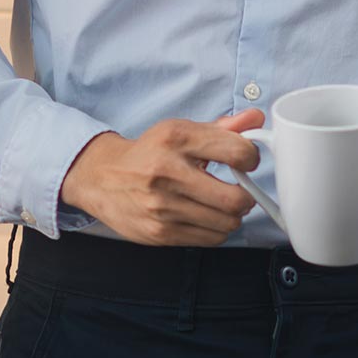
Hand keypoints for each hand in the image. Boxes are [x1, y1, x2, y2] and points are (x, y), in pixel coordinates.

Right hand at [60, 108, 265, 246]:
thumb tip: (256, 118)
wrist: (102, 178)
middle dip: (246, 197)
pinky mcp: (160, 231)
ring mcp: (162, 206)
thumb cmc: (148, 153)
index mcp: (176, 139)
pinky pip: (210, 239)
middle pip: (235, 199)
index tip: (245, 162)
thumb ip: (221, 128)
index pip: (237, 152)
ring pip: (226, 223)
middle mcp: (167, 172)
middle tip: (238, 191)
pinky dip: (215, 230)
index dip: (251, 159)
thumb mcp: (180, 132)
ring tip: (219, 204)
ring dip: (231, 216)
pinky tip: (204, 217)